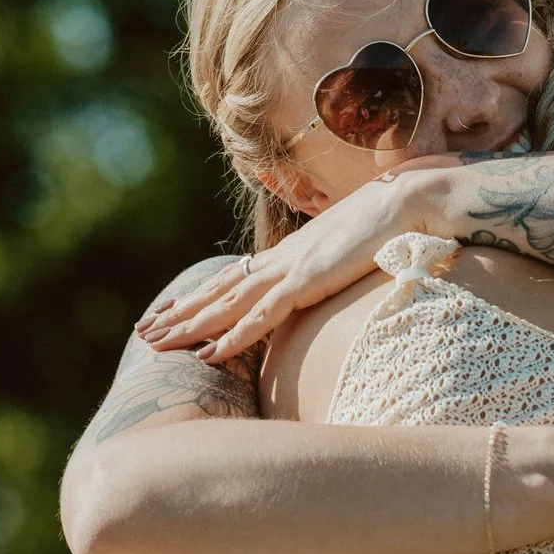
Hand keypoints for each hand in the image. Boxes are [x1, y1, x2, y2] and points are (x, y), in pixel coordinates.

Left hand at [138, 170, 442, 361]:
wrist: (410, 201)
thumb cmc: (392, 224)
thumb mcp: (353, 251)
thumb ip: (334, 267)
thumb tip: (331, 278)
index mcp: (291, 254)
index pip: (234, 279)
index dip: (200, 296)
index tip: (171, 312)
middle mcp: (282, 260)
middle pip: (219, 291)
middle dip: (180, 314)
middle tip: (144, 333)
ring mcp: (292, 269)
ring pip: (227, 304)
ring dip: (190, 326)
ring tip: (156, 344)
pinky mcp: (308, 279)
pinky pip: (262, 315)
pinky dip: (234, 336)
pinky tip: (209, 353)